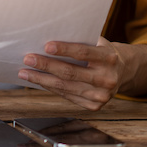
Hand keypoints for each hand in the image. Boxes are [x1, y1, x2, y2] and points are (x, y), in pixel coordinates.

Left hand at [18, 37, 146, 110]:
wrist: (122, 72)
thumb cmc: (102, 52)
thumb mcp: (97, 43)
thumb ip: (79, 41)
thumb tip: (46, 39)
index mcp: (109, 58)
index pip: (83, 53)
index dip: (64, 49)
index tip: (46, 46)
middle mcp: (107, 79)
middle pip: (70, 72)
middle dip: (45, 65)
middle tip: (27, 59)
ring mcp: (101, 95)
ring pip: (65, 87)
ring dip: (41, 79)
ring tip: (25, 73)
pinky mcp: (94, 106)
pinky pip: (67, 96)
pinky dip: (50, 88)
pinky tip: (39, 81)